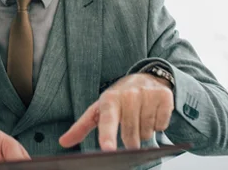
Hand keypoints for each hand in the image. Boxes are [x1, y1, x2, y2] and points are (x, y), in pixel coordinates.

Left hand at [59, 73, 173, 150]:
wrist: (146, 78)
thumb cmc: (119, 98)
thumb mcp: (99, 109)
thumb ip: (81, 127)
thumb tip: (63, 142)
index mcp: (109, 100)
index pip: (107, 121)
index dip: (107, 135)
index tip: (107, 149)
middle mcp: (128, 95)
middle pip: (130, 135)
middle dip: (131, 140)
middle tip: (129, 129)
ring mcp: (146, 94)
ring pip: (147, 132)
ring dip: (144, 133)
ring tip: (140, 119)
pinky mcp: (163, 96)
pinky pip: (161, 125)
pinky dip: (158, 125)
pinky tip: (152, 113)